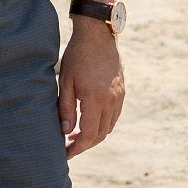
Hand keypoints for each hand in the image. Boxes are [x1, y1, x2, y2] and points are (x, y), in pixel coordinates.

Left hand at [57, 21, 124, 158]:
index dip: (76, 148)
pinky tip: (89, 120)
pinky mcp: (122, 91)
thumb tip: (65, 132)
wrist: (97, 34)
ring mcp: (119, 96)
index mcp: (95, 99)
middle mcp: (111, 101)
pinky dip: (103, 124)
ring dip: (94, 135)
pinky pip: (114, 116)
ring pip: (108, 127)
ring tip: (76, 135)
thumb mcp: (65, 81)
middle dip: (84, 144)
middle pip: (100, 135)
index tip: (65, 153)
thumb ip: (65, 109)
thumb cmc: (77, 56)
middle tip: (68, 146)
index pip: (88, 135)